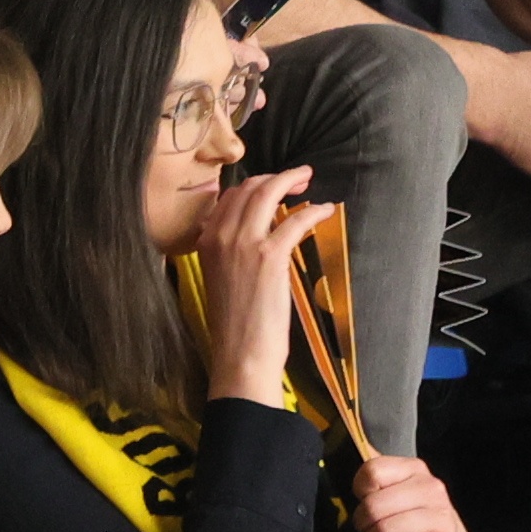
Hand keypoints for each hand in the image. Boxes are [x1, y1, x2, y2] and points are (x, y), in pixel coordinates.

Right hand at [196, 167, 334, 407]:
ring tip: (309, 181)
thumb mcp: (220, 279)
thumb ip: (228, 253)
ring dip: (292, 180)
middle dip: (275, 176)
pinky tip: (325, 211)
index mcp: (206, 241)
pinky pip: (295, 219)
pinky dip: (314, 211)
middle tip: (298, 178)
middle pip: (250, 188)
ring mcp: (244, 243)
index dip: (255, 185)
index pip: (230, 198)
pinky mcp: (270, 255)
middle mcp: (221, 236)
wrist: (240, 354)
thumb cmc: (234, 326)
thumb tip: (249, 236)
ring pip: (268, 193)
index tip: (273, 186)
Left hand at [350, 453, 479, 531]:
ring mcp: (440, 515)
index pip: (373, 471)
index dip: (360, 489)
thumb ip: (378, 475)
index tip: (361, 501)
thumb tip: (355, 443)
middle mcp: (431, 488)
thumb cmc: (415, 516)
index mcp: (414, 469)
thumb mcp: (399, 490)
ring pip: (386, 531)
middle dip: (361, 524)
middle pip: (375, 505)